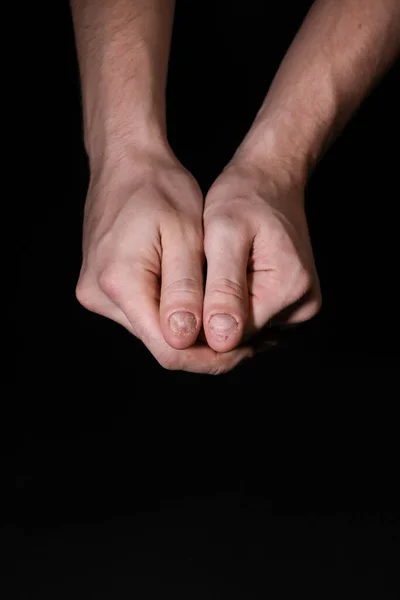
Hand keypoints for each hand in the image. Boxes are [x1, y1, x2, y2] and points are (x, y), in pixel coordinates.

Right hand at [75, 147, 252, 373]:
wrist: (125, 162)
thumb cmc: (159, 189)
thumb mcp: (183, 234)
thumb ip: (184, 290)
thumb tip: (184, 341)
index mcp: (119, 283)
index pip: (168, 348)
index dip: (209, 357)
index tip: (243, 349)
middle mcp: (98, 295)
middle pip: (159, 345)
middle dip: (204, 347)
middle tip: (243, 338)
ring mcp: (96, 293)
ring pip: (152, 333)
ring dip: (190, 333)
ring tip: (224, 316)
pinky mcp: (102, 288)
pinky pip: (143, 315)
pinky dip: (174, 316)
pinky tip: (198, 303)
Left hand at [202, 158, 321, 352]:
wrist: (272, 179)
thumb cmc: (245, 197)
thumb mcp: (224, 233)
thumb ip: (223, 288)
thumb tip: (222, 341)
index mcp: (289, 290)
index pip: (230, 337)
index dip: (196, 327)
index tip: (173, 304)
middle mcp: (302, 307)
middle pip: (239, 339)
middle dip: (207, 321)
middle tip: (184, 288)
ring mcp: (300, 309)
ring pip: (244, 334)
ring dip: (218, 317)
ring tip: (204, 281)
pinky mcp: (292, 306)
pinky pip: (253, 323)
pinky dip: (231, 310)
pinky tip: (219, 285)